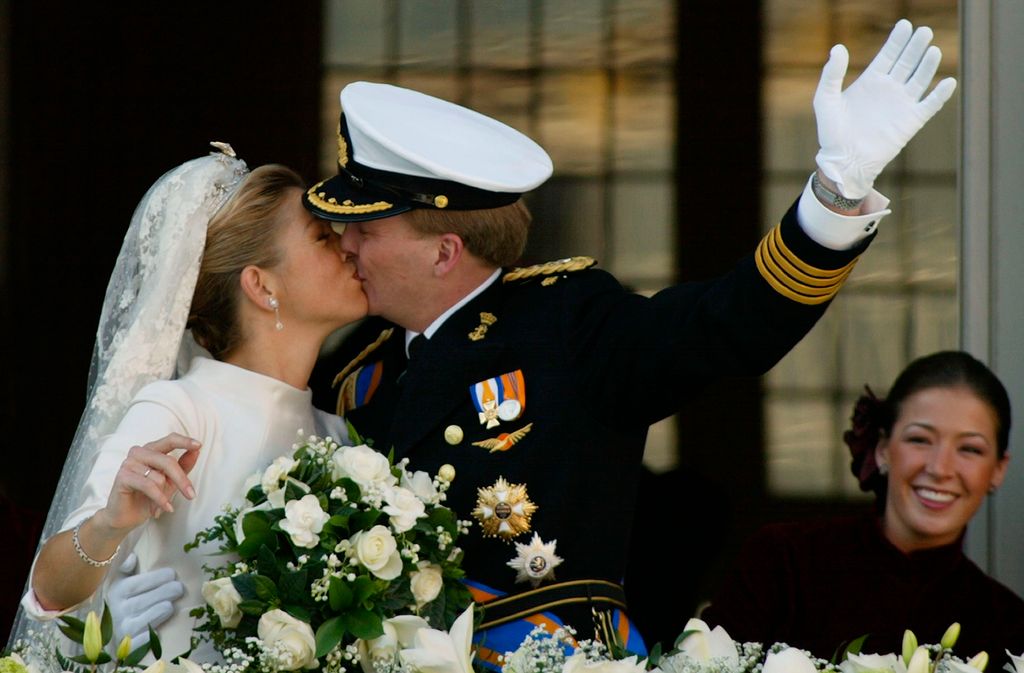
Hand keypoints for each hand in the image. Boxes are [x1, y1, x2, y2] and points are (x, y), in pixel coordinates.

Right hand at [99, 433, 201, 532]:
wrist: (126, 516)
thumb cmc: (148, 497)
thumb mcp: (170, 481)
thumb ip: (183, 465)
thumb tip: (197, 451)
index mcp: (151, 449)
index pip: (170, 439)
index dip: (184, 442)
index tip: (199, 446)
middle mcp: (139, 452)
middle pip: (168, 461)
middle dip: (181, 480)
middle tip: (191, 496)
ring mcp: (128, 463)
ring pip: (159, 477)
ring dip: (164, 495)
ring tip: (162, 505)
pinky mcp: (122, 477)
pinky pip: (148, 486)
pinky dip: (159, 499)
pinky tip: (165, 508)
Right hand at [107, 552, 184, 645]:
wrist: (108, 630)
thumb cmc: (121, 599)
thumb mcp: (118, 581)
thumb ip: (124, 568)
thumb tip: (132, 557)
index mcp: (115, 593)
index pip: (135, 585)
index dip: (155, 579)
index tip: (172, 574)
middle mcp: (116, 612)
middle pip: (142, 602)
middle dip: (163, 593)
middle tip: (179, 588)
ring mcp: (121, 630)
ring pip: (144, 621)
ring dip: (160, 612)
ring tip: (171, 605)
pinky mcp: (126, 648)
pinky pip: (140, 642)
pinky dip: (149, 637)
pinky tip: (159, 631)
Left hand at [814, 19, 956, 198]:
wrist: (844, 161)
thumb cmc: (831, 132)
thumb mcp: (825, 100)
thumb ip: (831, 74)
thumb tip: (838, 47)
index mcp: (871, 81)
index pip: (888, 54)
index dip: (897, 40)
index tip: (905, 24)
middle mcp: (889, 89)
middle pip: (907, 62)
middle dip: (916, 46)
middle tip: (924, 31)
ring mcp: (902, 104)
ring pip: (920, 78)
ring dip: (928, 65)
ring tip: (933, 50)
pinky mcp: (911, 121)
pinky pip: (930, 104)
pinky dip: (940, 94)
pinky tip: (948, 81)